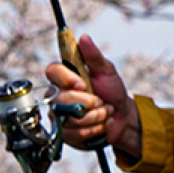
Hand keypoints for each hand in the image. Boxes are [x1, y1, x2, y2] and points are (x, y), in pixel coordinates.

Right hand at [45, 36, 141, 158]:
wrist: (121, 117)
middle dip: (88, 103)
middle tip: (101, 101)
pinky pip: (75, 134)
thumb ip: (94, 56)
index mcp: (64, 77)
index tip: (82, 84)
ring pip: (70, 119)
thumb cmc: (112, 91)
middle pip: (61, 100)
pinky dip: (94, 130)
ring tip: (105, 113)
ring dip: (95, 117)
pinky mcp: (65, 134)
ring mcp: (59, 116)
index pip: (52, 72)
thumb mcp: (106, 71)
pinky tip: (101, 124)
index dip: (66, 79)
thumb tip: (83, 38)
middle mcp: (57, 96)